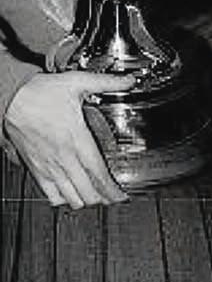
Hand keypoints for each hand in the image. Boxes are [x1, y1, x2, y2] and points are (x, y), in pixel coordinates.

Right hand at [4, 70, 135, 208]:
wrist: (12, 99)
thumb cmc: (41, 92)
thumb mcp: (78, 82)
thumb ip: (107, 82)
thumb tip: (129, 81)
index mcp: (76, 137)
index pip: (97, 172)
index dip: (111, 188)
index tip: (121, 195)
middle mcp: (63, 156)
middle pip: (87, 190)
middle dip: (103, 198)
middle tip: (114, 198)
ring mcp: (49, 165)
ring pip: (70, 196)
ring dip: (85, 201)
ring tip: (96, 199)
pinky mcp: (36, 168)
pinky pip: (50, 194)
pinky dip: (63, 199)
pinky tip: (71, 195)